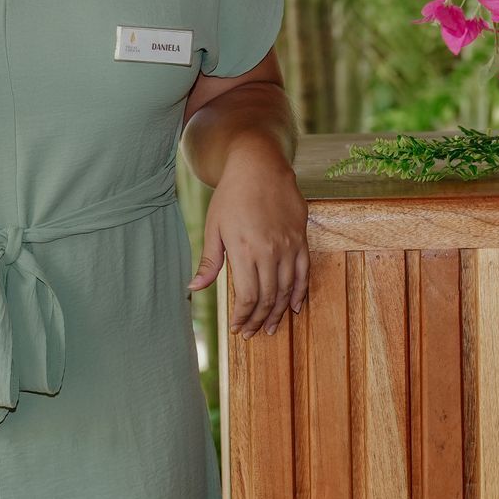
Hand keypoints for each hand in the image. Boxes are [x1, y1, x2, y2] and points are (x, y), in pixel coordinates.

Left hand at [187, 144, 308, 336]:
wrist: (259, 165)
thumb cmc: (231, 195)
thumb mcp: (213, 227)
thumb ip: (209, 261)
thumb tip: (194, 288)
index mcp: (243, 250)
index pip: (246, 297)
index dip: (242, 317)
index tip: (238, 328)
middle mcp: (269, 251)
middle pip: (267, 297)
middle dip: (258, 319)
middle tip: (253, 333)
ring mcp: (288, 245)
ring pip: (286, 289)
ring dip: (278, 312)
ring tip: (271, 326)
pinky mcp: (301, 238)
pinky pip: (304, 273)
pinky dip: (299, 293)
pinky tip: (293, 307)